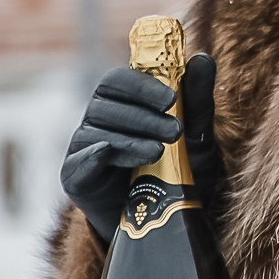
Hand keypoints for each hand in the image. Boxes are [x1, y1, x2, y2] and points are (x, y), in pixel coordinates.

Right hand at [60, 54, 222, 241]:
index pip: (118, 80)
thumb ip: (197, 99)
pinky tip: (109, 153)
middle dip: (144, 116)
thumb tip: (202, 58)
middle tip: (175, 131)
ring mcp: (84, 148)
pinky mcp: (75, 177)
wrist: (166, 220)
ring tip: (160, 153)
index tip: (171, 98)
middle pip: (107, 103)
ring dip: (131, 139)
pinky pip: (78, 162)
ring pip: (99, 133)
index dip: (141, 84)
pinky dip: (93, 156)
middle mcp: (98, 120)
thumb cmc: (178, 171)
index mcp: (122, 103)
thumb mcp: (195, 137)